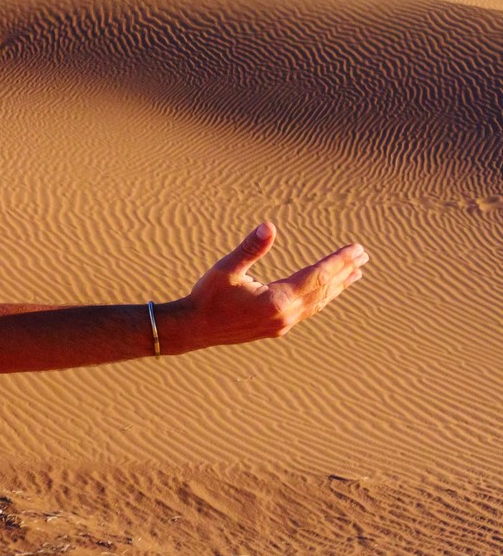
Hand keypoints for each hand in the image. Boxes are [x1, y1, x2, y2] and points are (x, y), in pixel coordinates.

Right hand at [173, 222, 366, 350]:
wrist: (192, 329)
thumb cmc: (207, 296)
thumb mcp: (226, 269)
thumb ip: (250, 248)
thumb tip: (268, 226)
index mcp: (276, 300)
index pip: (316, 276)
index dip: (337, 261)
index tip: (356, 249)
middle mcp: (284, 315)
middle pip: (322, 290)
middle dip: (343, 271)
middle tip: (362, 256)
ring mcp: (282, 324)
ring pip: (318, 302)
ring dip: (337, 286)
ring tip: (355, 274)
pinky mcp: (276, 328)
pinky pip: (308, 310)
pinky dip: (322, 298)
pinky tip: (325, 292)